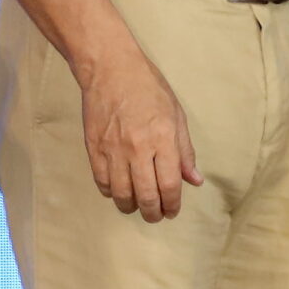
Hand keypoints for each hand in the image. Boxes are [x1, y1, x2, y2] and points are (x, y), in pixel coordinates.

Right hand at [78, 51, 202, 221]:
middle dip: (153, 213)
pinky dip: (111, 193)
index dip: (172, 204)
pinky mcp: (93, 149)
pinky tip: (119, 192)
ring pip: (120, 193)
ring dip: (131, 206)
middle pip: (146, 195)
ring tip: (138, 207)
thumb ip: (185, 151)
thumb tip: (194, 180)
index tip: (173, 211)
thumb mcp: (177, 116)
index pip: (170, 184)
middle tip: (157, 216)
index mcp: (163, 139)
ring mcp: (113, 150)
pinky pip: (102, 181)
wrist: (111, 71)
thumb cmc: (149, 89)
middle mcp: (138, 148)